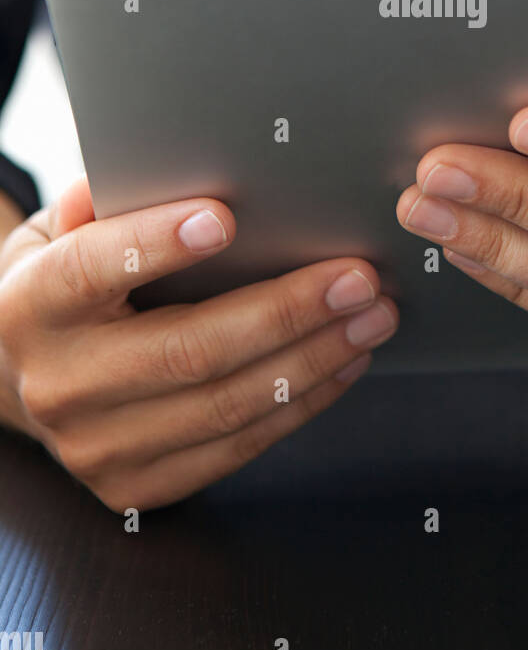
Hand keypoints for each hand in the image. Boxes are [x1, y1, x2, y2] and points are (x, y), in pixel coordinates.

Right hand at [0, 179, 396, 507]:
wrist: (33, 377)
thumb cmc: (73, 282)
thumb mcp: (66, 232)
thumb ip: (105, 200)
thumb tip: (168, 162)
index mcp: (32, 305)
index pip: (92, 269)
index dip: (155, 244)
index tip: (225, 215)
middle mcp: (59, 384)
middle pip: (186, 350)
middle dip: (285, 311)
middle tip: (356, 276)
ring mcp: (96, 447)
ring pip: (224, 406)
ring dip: (313, 359)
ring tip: (372, 316)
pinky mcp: (137, 486)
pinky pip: (236, 447)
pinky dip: (301, 403)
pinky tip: (343, 362)